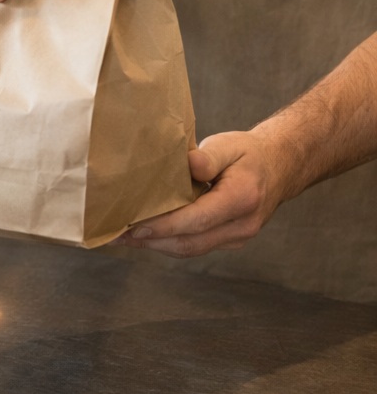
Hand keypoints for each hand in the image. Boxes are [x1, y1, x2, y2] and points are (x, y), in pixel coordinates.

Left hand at [112, 130, 286, 255]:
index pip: (197, 219)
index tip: (134, 226)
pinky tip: (146, 235)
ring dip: (156, 245)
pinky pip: (196, 245)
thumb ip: (209, 156)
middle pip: (190, 242)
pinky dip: (169, 242)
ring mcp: (237, 237)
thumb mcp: (230, 144)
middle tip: (115, 235)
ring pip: (191, 248)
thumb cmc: (248, 153)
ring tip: (122, 238)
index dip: (164, 226)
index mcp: (242, 199)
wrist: (279, 168)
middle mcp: (241, 225)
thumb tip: (190, 166)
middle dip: (151, 241)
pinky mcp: (229, 240)